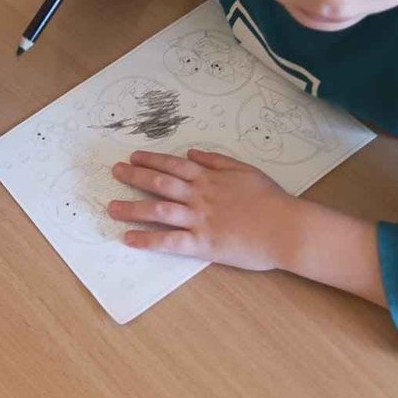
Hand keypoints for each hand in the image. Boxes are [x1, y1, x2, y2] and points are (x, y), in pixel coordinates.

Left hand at [108, 149, 302, 271]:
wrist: (286, 228)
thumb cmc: (271, 198)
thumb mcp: (244, 169)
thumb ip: (216, 160)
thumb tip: (191, 154)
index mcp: (209, 178)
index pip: (172, 165)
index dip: (150, 160)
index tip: (132, 157)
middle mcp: (199, 196)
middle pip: (159, 183)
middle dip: (133, 176)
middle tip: (114, 172)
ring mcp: (199, 219)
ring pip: (157, 210)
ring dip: (132, 207)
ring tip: (111, 207)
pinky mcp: (203, 244)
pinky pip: (169, 241)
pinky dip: (147, 239)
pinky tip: (129, 239)